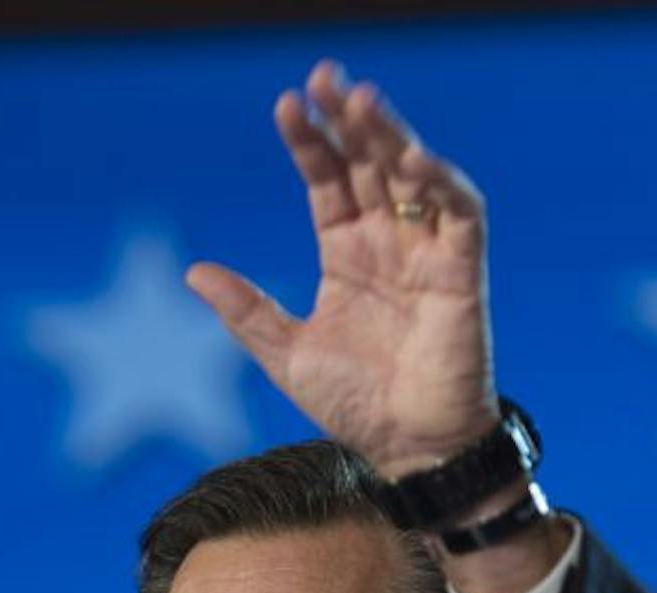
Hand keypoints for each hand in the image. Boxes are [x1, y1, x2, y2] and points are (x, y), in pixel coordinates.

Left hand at [185, 60, 498, 479]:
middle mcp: (388, 244)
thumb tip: (192, 272)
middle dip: (350, 119)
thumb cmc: (356, 406)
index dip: (310, 143)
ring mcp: (427, 255)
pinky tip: (411, 158)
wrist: (409, 451)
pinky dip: (441, 181)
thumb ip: (246, 311)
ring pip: (414, 176)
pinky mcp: (463, 273)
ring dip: (392, 136)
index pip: (327, 181)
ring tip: (362, 102)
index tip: (286, 105)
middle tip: (325, 77)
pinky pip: (460, 213)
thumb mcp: (286, 355)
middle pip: (369, 164)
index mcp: (347, 255)